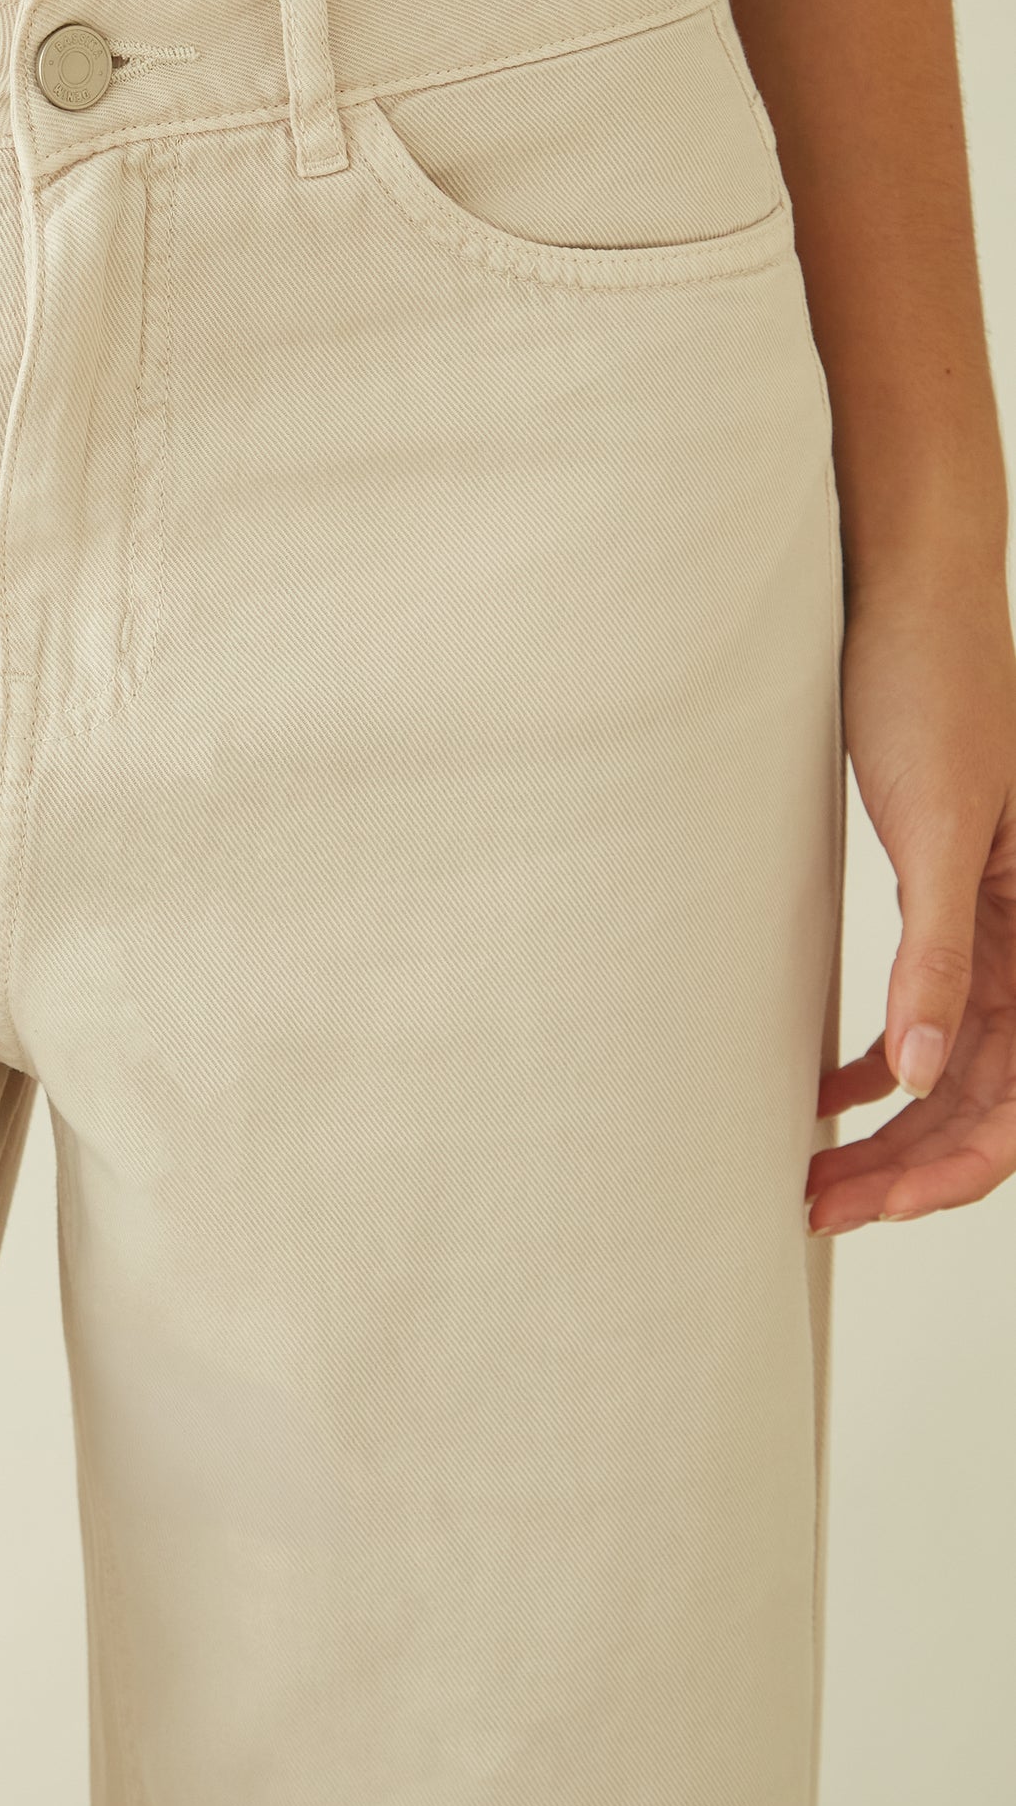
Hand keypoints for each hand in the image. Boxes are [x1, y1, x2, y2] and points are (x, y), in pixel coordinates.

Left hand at [808, 567, 1015, 1231]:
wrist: (909, 597)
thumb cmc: (935, 689)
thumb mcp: (937, 829)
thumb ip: (939, 954)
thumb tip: (914, 1076)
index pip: (1013, 1102)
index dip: (946, 1172)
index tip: (865, 1208)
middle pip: (978, 1100)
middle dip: (903, 1168)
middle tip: (811, 1208)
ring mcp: (993, 922)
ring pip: (948, 1066)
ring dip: (888, 1128)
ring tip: (811, 1172)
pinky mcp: (949, 896)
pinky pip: (930, 1012)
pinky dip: (879, 1063)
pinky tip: (826, 1092)